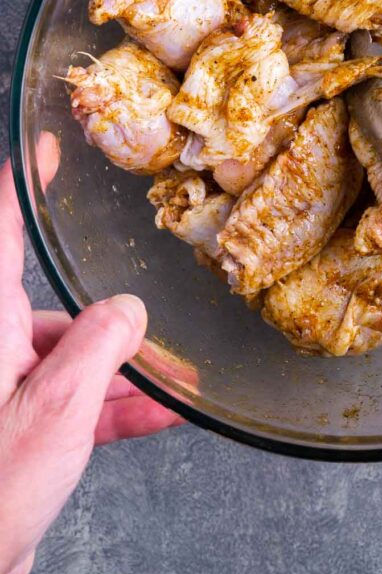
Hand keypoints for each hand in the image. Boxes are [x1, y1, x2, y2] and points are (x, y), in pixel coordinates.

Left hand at [0, 134, 182, 573]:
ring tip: (172, 385)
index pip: (2, 229)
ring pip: (64, 358)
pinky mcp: (10, 424)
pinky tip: (156, 415)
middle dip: (106, 321)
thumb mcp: (57, 410)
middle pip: (50, 307)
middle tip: (153, 320)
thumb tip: (128, 309)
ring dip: (117, 374)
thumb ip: (101, 346)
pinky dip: (107, 407)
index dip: (22, 183)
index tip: (43, 149)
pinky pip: (65, 399)